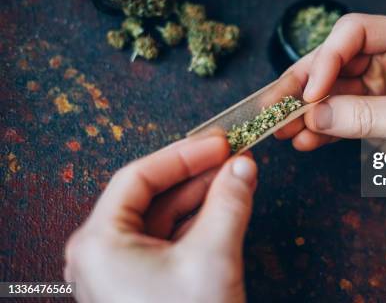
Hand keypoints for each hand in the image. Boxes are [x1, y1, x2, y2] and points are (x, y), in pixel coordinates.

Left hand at [64, 135, 256, 302]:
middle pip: (152, 195)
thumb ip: (229, 203)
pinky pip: (169, 240)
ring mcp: (121, 270)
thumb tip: (243, 166)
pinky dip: (198, 221)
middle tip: (233, 156)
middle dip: (197, 175)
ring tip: (237, 177)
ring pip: (163, 217)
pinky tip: (226, 206)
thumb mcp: (212, 256)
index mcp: (100, 242)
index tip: (218, 143)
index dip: (183, 155)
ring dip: (201, 196)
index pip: (140, 177)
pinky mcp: (142, 284)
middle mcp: (103, 253)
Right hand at [276, 13, 385, 149]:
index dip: (325, 58)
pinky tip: (303, 141)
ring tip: (278, 129)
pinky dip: (321, 128)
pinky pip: (341, 114)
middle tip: (273, 106)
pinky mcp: (377, 112)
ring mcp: (383, 85)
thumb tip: (314, 115)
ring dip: (305, 109)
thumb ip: (364, 116)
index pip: (354, 32)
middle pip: (335, 60)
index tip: (310, 94)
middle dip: (303, 84)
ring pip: (332, 89)